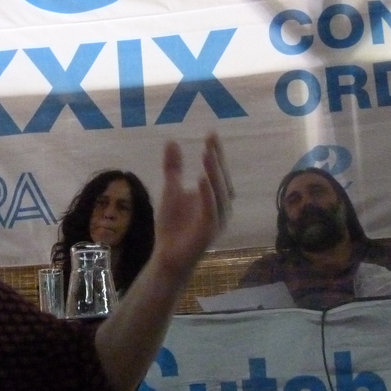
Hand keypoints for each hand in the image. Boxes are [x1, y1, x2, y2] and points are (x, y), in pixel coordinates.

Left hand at [154, 133, 233, 276]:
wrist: (167, 256)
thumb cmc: (173, 225)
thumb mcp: (170, 190)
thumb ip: (173, 168)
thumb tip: (172, 140)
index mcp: (214, 196)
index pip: (217, 170)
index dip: (217, 153)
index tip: (211, 134)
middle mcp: (221, 207)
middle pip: (222, 179)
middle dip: (217, 160)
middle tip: (210, 141)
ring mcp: (217, 219)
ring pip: (220, 193)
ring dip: (214, 173)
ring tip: (207, 155)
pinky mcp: (210, 231)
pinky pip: (212, 210)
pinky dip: (208, 194)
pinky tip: (202, 179)